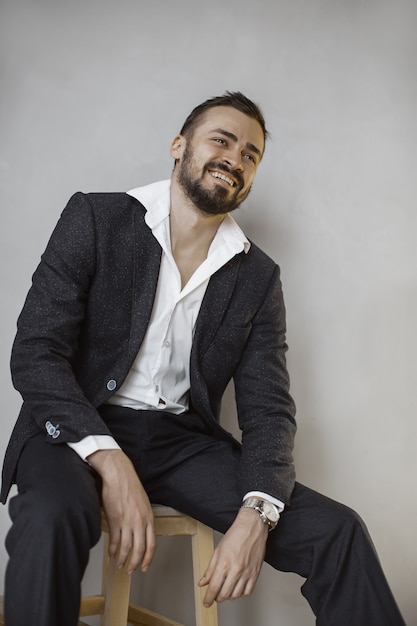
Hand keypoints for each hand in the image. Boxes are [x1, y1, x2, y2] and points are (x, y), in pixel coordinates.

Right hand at [87, 449, 155, 574]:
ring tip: (119, 565)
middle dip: (135, 563)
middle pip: (140, 550)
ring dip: (122, 559)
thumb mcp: (143, 503)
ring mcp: (127, 521)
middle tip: (130, 571)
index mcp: (149, 517)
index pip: (152, 544)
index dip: (148, 558)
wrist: (119, 475)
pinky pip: (114, 540)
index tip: (145, 567)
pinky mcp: (115, 519)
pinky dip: (113, 549)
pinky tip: (112, 554)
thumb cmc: (131, 486)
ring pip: (126, 548)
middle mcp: (140, 521)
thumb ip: (144, 519)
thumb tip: (141, 534)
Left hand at [198, 507, 267, 606]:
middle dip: (217, 598)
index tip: (206, 602)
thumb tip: (202, 582)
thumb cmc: (235, 535)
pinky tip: (237, 588)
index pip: (214, 588)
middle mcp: (236, 570)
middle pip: (224, 594)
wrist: (252, 527)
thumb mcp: (218, 550)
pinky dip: (241, 594)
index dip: (208, 598)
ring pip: (236, 595)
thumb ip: (210, 569)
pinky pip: (248, 592)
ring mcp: (247, 573)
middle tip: (215, 595)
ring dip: (228, 596)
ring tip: (225, 591)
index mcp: (224, 564)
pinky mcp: (256, 573)